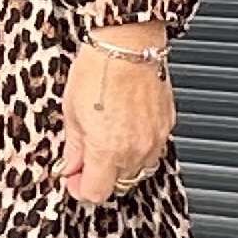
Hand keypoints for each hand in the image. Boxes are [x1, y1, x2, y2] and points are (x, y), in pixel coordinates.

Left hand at [56, 34, 174, 205]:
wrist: (127, 44)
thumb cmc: (99, 69)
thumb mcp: (71, 111)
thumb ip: (73, 147)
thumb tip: (70, 166)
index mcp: (107, 151)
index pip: (95, 194)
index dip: (80, 188)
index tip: (73, 178)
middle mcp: (135, 151)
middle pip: (118, 184)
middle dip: (100, 175)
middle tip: (86, 157)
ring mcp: (155, 139)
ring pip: (138, 169)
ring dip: (121, 162)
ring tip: (107, 138)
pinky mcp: (167, 125)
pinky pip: (152, 148)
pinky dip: (138, 145)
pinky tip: (125, 127)